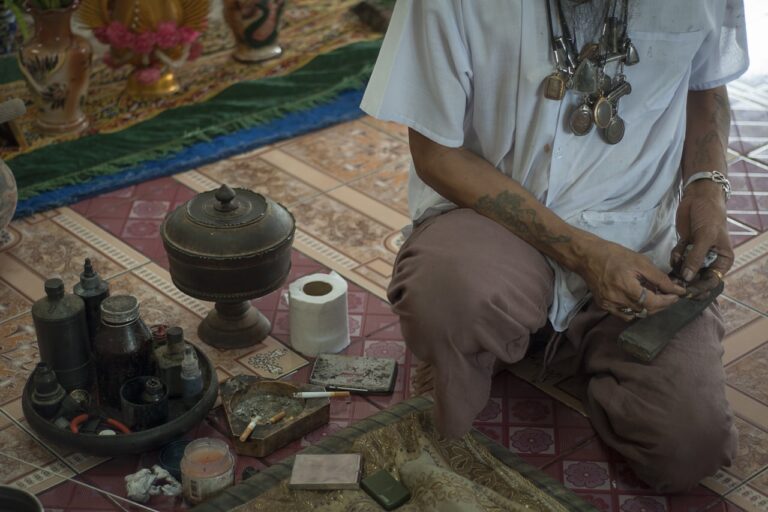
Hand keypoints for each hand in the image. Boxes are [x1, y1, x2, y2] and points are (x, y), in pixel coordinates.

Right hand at [577, 238, 685, 320]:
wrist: (587, 256)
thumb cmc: (614, 255)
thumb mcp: (640, 261)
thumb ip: (659, 277)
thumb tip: (677, 289)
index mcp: (626, 287)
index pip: (653, 302)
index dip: (668, 301)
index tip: (677, 295)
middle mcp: (617, 300)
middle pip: (646, 311)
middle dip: (661, 304)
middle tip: (668, 294)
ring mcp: (609, 305)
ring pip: (637, 314)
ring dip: (649, 307)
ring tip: (653, 295)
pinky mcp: (604, 306)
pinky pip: (625, 314)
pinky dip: (635, 310)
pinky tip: (638, 299)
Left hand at [671, 180, 732, 296]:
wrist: (698, 197)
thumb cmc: (709, 216)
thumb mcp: (704, 237)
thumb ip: (696, 258)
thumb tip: (687, 278)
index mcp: (723, 260)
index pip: (712, 281)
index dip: (700, 287)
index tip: (687, 291)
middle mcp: (710, 260)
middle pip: (697, 279)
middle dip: (686, 281)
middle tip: (675, 283)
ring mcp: (696, 254)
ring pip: (685, 270)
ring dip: (678, 269)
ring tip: (676, 261)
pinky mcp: (685, 247)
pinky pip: (677, 259)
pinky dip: (675, 257)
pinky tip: (677, 249)